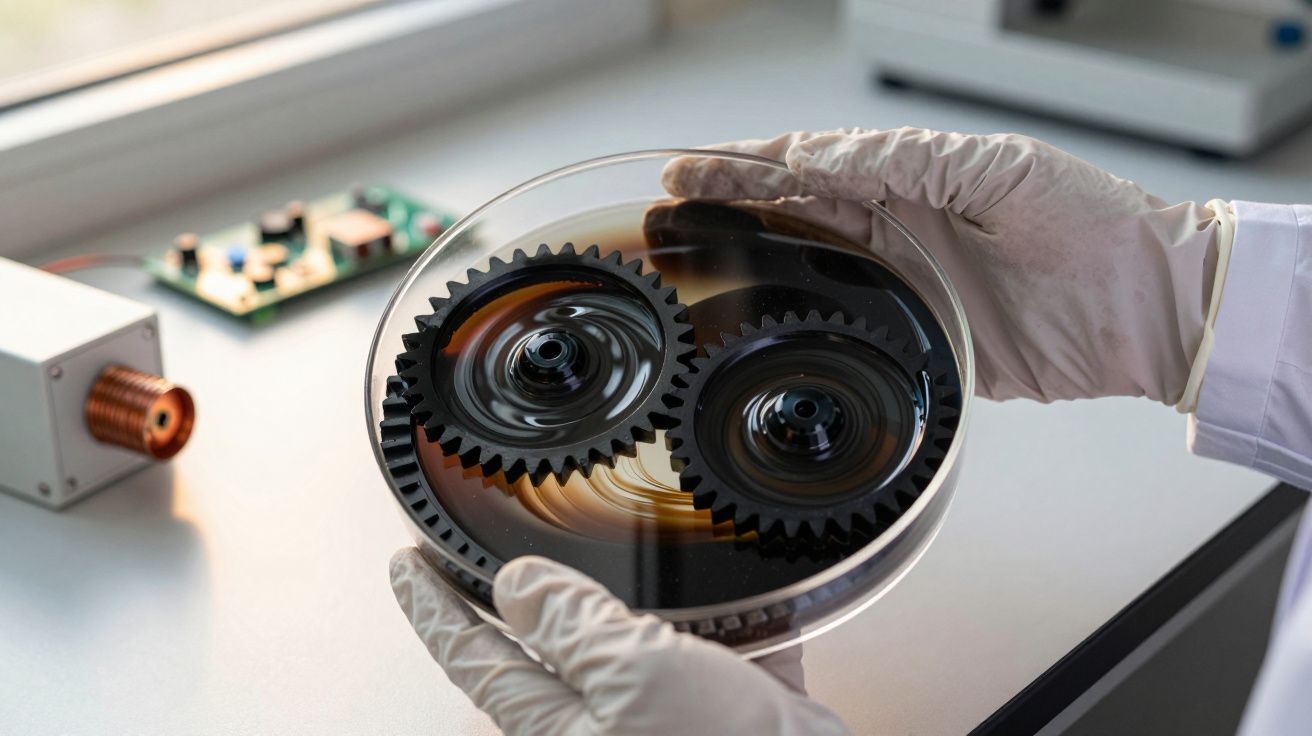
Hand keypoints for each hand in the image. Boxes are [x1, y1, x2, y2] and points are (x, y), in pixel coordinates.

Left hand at [389, 548, 849, 734]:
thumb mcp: (634, 678)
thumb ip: (571, 627)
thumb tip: (517, 586)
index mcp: (560, 728)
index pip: (474, 657)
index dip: (432, 606)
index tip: (404, 566)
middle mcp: (602, 729)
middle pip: (544, 654)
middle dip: (527, 602)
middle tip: (499, 551)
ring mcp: (663, 724)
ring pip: (629, 648)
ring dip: (632, 603)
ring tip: (628, 557)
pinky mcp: (726, 719)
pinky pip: (716, 657)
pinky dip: (728, 624)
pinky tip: (747, 599)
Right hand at [663, 127, 1230, 404]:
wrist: (1150, 306)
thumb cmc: (1093, 221)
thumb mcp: (998, 168)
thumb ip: (909, 159)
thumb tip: (825, 151)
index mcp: (915, 180)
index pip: (814, 166)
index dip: (749, 164)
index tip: (694, 166)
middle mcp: (901, 233)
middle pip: (796, 217)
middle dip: (729, 207)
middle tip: (670, 206)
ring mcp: (907, 290)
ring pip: (811, 273)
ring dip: (750, 265)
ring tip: (689, 259)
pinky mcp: (921, 346)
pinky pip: (849, 339)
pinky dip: (802, 332)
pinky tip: (759, 327)